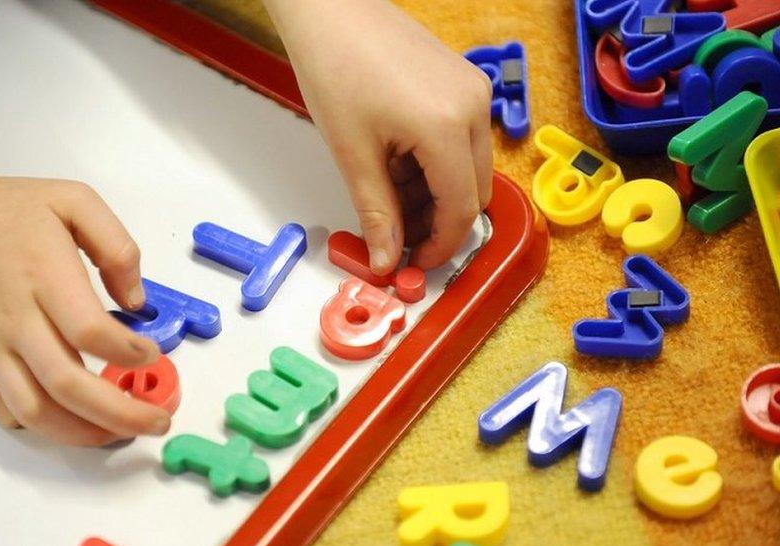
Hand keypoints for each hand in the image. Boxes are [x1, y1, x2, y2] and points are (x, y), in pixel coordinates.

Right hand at [0, 131, 167, 445]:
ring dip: (82, 432)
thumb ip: (116, 246)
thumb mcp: (72, 200)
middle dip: (121, 413)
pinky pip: (2, 410)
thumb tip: (137, 301)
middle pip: (68, 384)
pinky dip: (39, 426)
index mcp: (44, 275)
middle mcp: (14, 318)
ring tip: (118, 432)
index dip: (128, 354)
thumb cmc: (5, 209)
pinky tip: (68, 421)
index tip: (151, 354)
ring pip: (35, 410)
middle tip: (157, 420)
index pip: (90, 331)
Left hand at [264, 0, 493, 274]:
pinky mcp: (463, 81)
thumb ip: (376, 212)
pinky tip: (397, 161)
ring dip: (435, 193)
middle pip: (473, 191)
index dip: (439, 245)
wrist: (331, 10)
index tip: (414, 262)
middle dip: (437, 221)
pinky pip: (462, 138)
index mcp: (446, 127)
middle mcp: (472, 106)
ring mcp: (472, 90)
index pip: (461, 209)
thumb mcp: (352, 153)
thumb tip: (387, 259)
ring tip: (387, 191)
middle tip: (396, 234)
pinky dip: (435, 162)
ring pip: (469, 167)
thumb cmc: (335, 65)